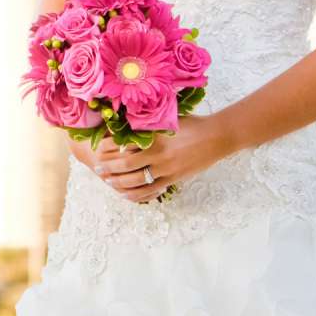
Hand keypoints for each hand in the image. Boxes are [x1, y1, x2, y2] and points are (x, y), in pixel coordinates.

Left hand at [84, 113, 234, 202]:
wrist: (217, 136)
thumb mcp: (169, 120)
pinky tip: (127, 195)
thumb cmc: (193, 124)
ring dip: (120, 183)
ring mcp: (167, 168)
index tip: (98, 148)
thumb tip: (127, 124)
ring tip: (109, 182)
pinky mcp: (174, 179)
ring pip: (137, 181)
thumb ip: (150, 125)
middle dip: (110, 167)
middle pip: (126, 164)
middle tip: (98, 169)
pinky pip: (152, 190)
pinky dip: (137, 194)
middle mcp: (159, 154)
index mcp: (156, 137)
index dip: (109, 148)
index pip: (126, 144)